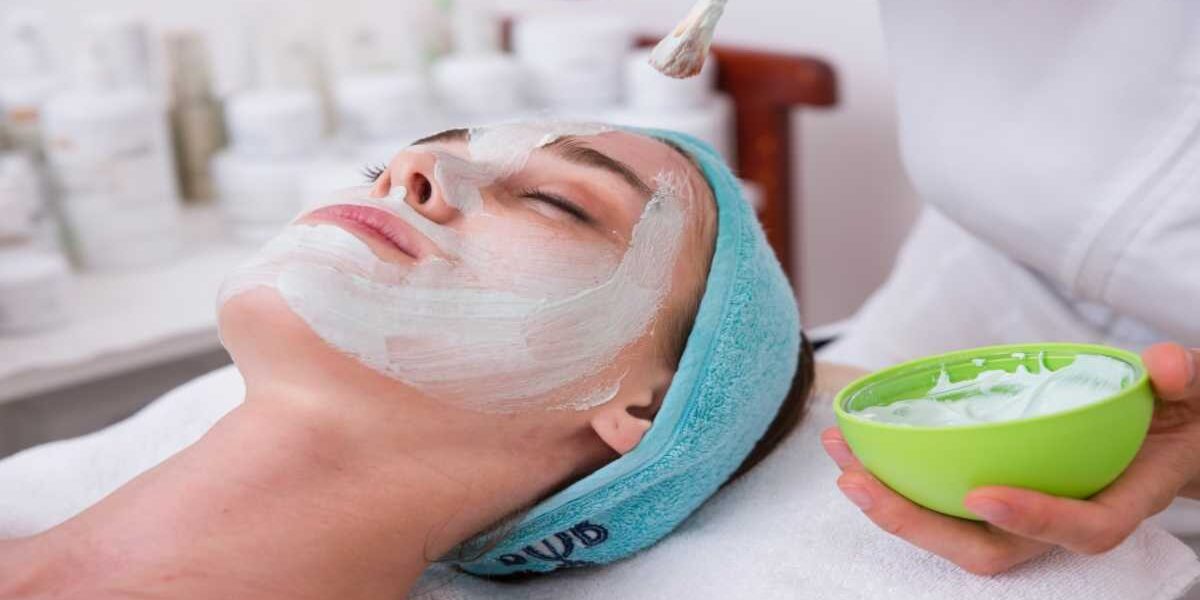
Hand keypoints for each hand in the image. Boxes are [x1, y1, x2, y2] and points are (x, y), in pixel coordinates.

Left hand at [821, 342, 1199, 574]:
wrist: (1168, 434)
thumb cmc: (1174, 415)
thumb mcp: (1188, 393)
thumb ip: (1182, 379)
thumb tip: (1167, 366)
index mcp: (1117, 501)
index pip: (1081, 528)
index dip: (1033, 519)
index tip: (982, 493)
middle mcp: (1061, 519)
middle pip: (990, 550)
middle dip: (920, 525)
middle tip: (861, 483)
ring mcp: (1021, 513)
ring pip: (953, 533)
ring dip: (891, 505)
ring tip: (841, 463)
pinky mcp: (992, 494)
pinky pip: (939, 502)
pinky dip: (895, 480)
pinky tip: (856, 449)